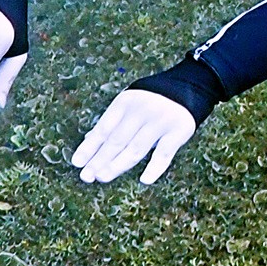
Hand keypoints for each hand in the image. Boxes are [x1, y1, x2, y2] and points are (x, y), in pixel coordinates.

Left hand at [71, 88, 196, 184]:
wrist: (189, 85)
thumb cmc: (152, 100)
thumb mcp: (129, 104)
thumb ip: (112, 122)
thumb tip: (88, 141)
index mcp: (126, 103)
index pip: (104, 128)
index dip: (89, 146)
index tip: (77, 163)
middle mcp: (142, 110)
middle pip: (117, 140)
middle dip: (100, 159)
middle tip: (87, 176)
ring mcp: (161, 120)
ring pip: (136, 148)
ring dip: (118, 165)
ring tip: (103, 177)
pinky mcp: (179, 130)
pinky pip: (165, 152)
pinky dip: (155, 167)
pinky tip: (144, 180)